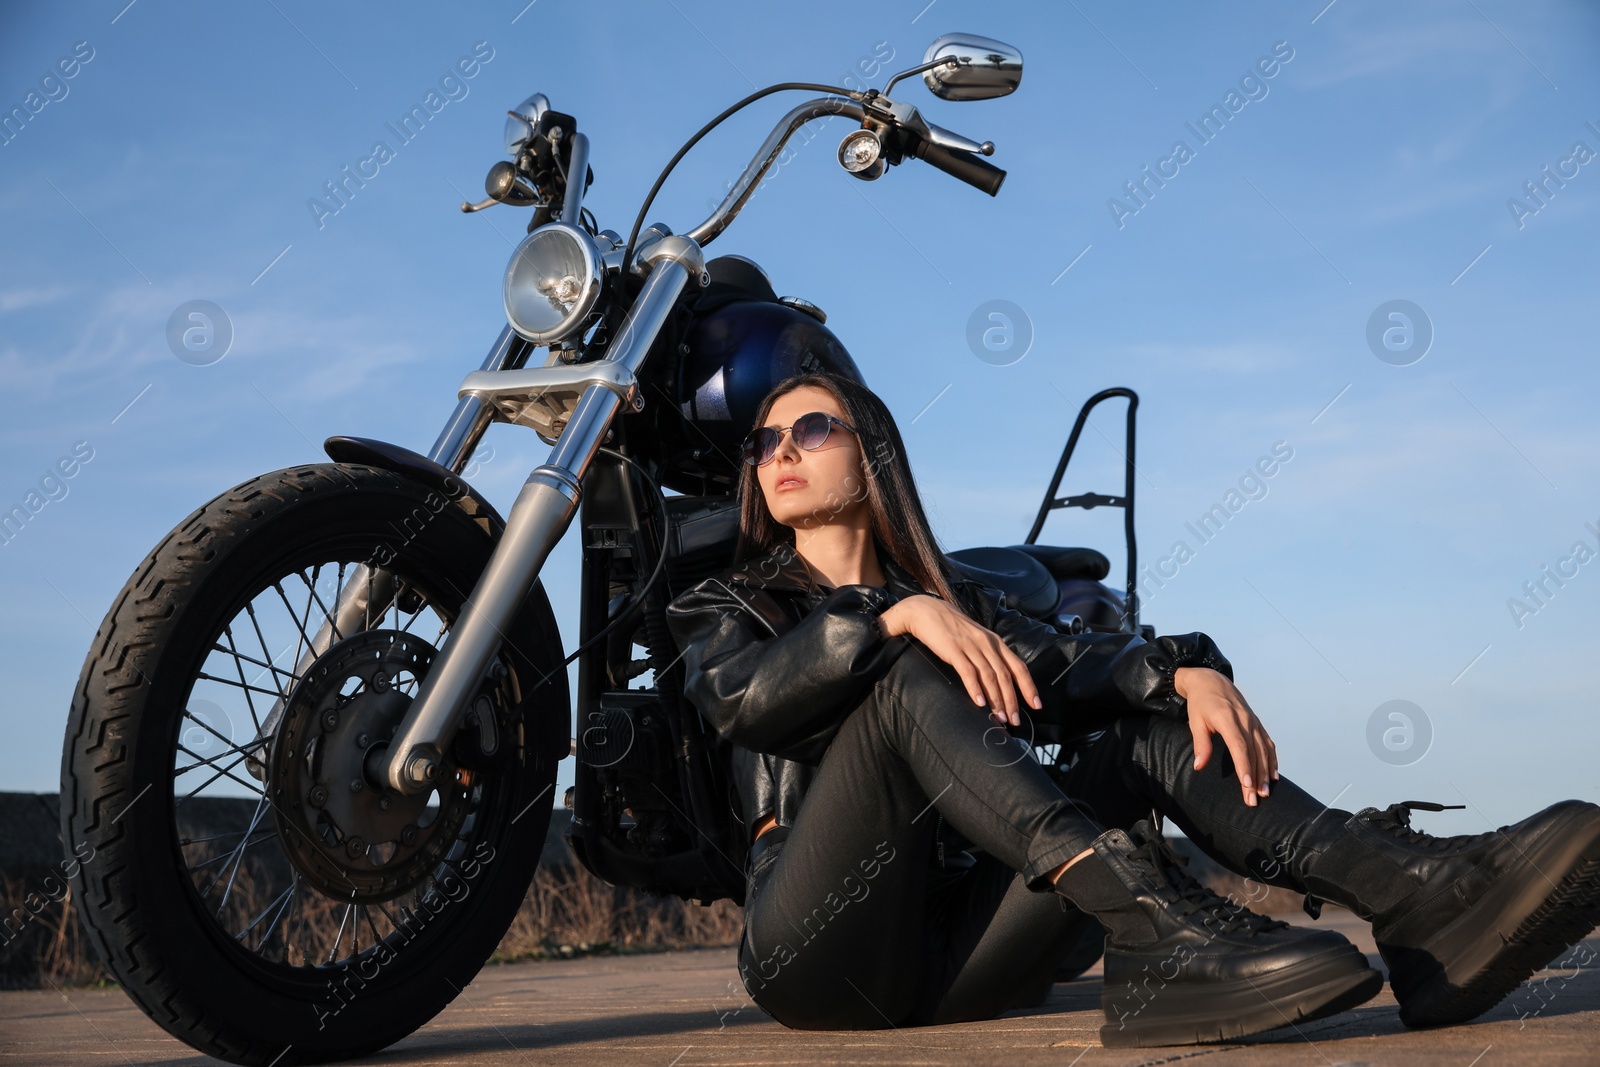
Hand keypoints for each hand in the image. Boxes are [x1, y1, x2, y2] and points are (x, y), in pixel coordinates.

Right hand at [878, 593, 1041, 725]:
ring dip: (997, 699)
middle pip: (1006, 675)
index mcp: (995, 642)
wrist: (927, 611)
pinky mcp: (954, 650)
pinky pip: (968, 672)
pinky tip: (980, 703)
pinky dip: (975, 689)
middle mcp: (987, 644)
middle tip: (1015, 720)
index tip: (1036, 705)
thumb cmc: (952, 628)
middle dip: (1012, 700)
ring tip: (1000, 717)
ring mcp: (971, 647)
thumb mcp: (976, 639)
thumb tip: (997, 683)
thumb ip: (988, 656)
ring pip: (990, 676)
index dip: (1029, 687)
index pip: (1019, 667)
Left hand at [1175, 666, 1277, 806]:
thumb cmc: (1200, 702)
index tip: (1246, 784)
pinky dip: (1272, 760)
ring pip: (1263, 750)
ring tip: (1265, 792)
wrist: (1211, 680)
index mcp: (1227, 718)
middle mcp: (1244, 720)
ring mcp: (1253, 721)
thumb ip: (1200, 744)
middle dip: (1255, 778)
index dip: (1243, 766)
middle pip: (1253, 753)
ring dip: (1265, 772)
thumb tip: (1199, 766)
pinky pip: (1267, 743)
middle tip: (1254, 799)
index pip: (1238, 746)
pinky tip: (1272, 775)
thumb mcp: (1195, 721)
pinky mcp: (1256, 723)